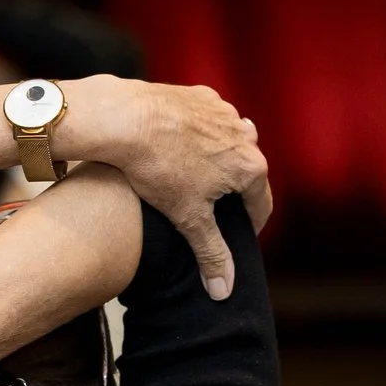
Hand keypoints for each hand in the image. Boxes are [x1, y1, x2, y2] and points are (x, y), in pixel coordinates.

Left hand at [70, 79, 270, 298]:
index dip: (249, 227)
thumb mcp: (188, 218)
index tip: (237, 237)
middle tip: (211, 210)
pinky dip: (199, 136)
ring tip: (193, 178)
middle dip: (233, 193)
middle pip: (247, 173)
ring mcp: (223, 111)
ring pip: (229, 144)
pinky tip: (177, 147)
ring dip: (219, 161)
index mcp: (251, 166)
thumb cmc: (158, 166)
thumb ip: (211, 253)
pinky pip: (207, 122)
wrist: (124, 117)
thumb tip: (225, 290)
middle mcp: (245, 134)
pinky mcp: (199, 96)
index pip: (261, 205)